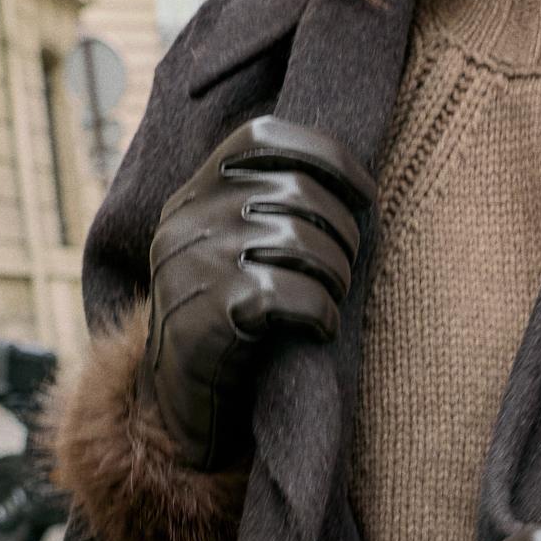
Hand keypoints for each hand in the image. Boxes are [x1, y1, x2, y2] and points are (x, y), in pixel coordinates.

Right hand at [144, 116, 376, 471]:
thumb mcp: (228, 250)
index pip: (263, 138)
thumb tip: (349, 183)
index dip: (326, 155)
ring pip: (300, 240)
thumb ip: (261, 208)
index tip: (364, 193)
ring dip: (336, 276)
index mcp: (192, 193)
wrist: (176, 403)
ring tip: (332, 299)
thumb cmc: (225, 322)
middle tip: (347, 268)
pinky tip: (319, 329)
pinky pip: (291, 293)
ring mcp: (194, 264)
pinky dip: (321, 313)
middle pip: (295, 191)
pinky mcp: (208, 313)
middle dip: (343, 232)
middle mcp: (187, 219)